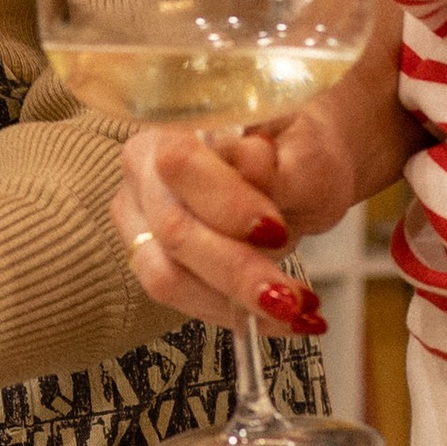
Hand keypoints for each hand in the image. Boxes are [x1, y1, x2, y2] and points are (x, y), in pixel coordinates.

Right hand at [114, 125, 328, 334]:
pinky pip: (184, 300)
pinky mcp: (151, 262)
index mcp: (172, 125)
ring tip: (295, 313)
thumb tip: (252, 163)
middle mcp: (142, 173)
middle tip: (293, 300)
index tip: (276, 231)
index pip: (179, 163)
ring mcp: (139, 222)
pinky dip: (235, 315)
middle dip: (236, 273)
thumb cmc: (296, 151)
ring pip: (168, 278)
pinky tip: (282, 320)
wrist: (294, 167)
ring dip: (234, 304)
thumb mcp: (307, 151)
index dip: (225, 203)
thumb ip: (282, 165)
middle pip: (172, 231)